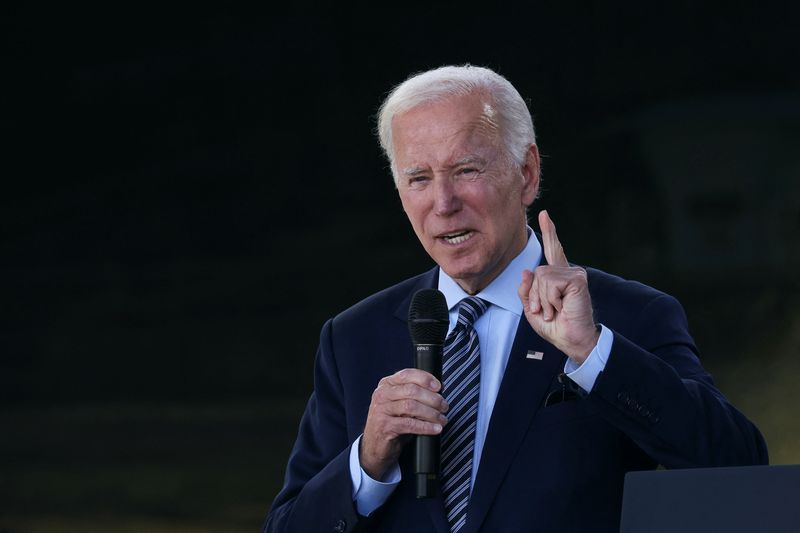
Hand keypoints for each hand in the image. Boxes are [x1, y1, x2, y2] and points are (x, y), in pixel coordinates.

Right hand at [360, 368, 448, 479]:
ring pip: (411, 406)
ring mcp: (381, 410)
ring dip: (431, 413)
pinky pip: (409, 424)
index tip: (439, 387)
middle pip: (412, 390)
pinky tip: (435, 429)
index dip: (426, 379)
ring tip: (441, 419)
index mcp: (386, 384)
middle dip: (432, 398)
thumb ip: (414, 394)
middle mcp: (382, 394)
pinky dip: (426, 426)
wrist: (375, 447)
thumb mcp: (401, 404)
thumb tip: (438, 390)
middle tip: (444, 406)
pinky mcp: (384, 426)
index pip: (407, 374)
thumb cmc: (392, 423)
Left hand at [518, 210, 598, 363]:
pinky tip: (562, 308)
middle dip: (535, 297)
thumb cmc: (555, 326)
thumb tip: (527, 270)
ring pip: (541, 277)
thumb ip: (526, 290)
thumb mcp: (532, 308)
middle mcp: (567, 271)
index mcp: (557, 276)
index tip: (544, 214)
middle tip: (548, 312)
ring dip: (543, 300)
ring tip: (556, 311)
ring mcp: (574, 273)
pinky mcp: (577, 279)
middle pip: (537, 273)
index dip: (549, 231)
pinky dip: (550, 300)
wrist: (571, 340)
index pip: (552, 250)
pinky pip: (550, 283)